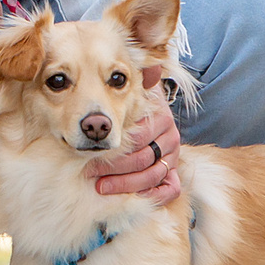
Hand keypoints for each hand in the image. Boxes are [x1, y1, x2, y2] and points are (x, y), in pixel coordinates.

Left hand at [87, 75, 182, 207]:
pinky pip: (171, 188)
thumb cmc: (134, 106)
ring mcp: (174, 156)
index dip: (112, 148)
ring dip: (125, 184)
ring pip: (152, 175)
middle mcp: (170, 136)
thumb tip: (148, 65)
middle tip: (89, 173)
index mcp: (160, 116)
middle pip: (142, 158)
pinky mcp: (176, 172)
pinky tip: (133, 199)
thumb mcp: (133, 90)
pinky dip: (154, 195)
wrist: (154, 119)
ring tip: (101, 187)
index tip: (88, 154)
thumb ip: (136, 79)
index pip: (137, 136)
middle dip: (113, 168)